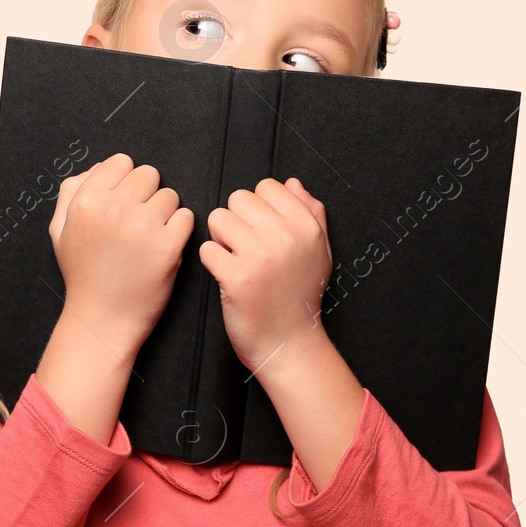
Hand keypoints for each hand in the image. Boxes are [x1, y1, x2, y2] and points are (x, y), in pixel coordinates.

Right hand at [49, 152, 194, 353]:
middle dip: (146, 194)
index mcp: (86, 201)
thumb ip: (71, 191)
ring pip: (170, 195)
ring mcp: (142, 227)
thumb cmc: (83, 274)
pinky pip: (186, 217)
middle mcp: (113, 209)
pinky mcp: (167, 246)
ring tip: (147, 237)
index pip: (121, 162)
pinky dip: (179, 230)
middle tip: (136, 222)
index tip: (123, 203)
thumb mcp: (59, 229)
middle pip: (148, 174)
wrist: (102, 319)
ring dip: (164, 213)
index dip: (125, 181)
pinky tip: (161, 246)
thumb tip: (100, 167)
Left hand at [198, 177, 332, 373]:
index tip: (262, 230)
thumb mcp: (318, 251)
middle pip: (238, 199)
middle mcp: (285, 237)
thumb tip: (293, 183)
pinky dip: (211, 262)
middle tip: (245, 248)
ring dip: (220, 239)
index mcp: (305, 226)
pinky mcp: (236, 277)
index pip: (267, 187)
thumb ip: (310, 212)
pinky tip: (227, 276)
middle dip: (236, 221)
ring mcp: (260, 256)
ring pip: (218, 219)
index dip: (257, 208)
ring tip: (236, 260)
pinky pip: (207, 249)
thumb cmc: (299, 297)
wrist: (288, 343)